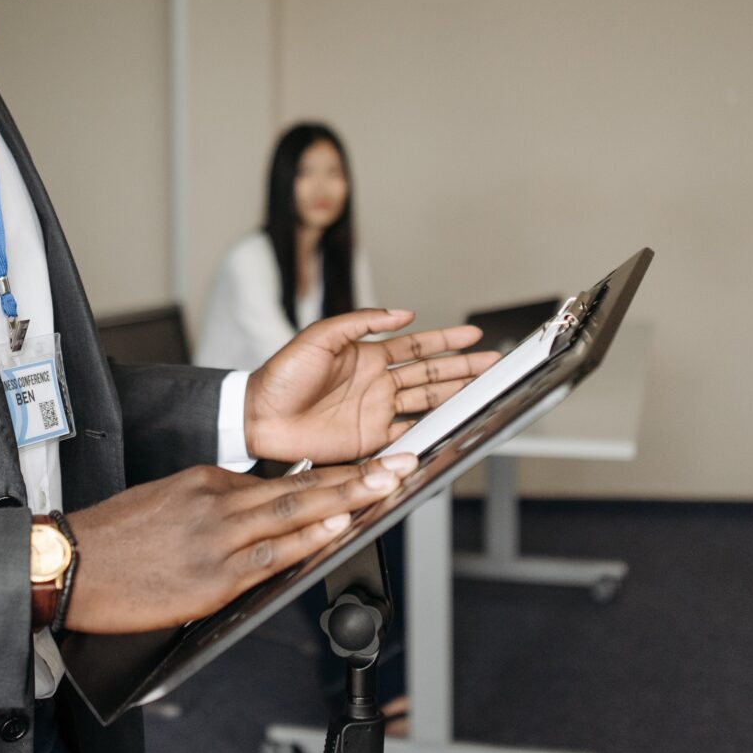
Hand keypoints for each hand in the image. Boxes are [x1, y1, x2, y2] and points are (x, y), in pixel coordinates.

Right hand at [62, 456, 414, 633]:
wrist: (69, 563)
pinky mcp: (212, 575)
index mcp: (207, 479)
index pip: (284, 477)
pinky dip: (307, 541)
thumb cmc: (113, 539)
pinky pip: (270, 555)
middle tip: (400, 463)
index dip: (333, 474)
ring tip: (387, 488)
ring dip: (346, 500)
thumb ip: (212, 505)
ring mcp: (218, 537)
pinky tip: (336, 531)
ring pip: (293, 512)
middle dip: (357, 476)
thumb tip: (254, 517)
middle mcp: (218, 500)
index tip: (369, 467)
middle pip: (301, 486)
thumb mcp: (165, 501)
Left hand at [243, 310, 497, 464]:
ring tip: (483, 389)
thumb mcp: (320, 336)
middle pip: (431, 373)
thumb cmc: (281, 374)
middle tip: (493, 363)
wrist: (259, 416)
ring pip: (426, 401)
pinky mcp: (369, 439)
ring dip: (455, 395)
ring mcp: (376, 411)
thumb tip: (403, 313)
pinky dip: (430, 431)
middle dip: (463, 368)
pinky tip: (451, 425)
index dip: (446, 341)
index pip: (417, 345)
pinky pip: (406, 434)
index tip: (473, 335)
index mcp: (368, 356)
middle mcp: (377, 383)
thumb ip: (360, 322)